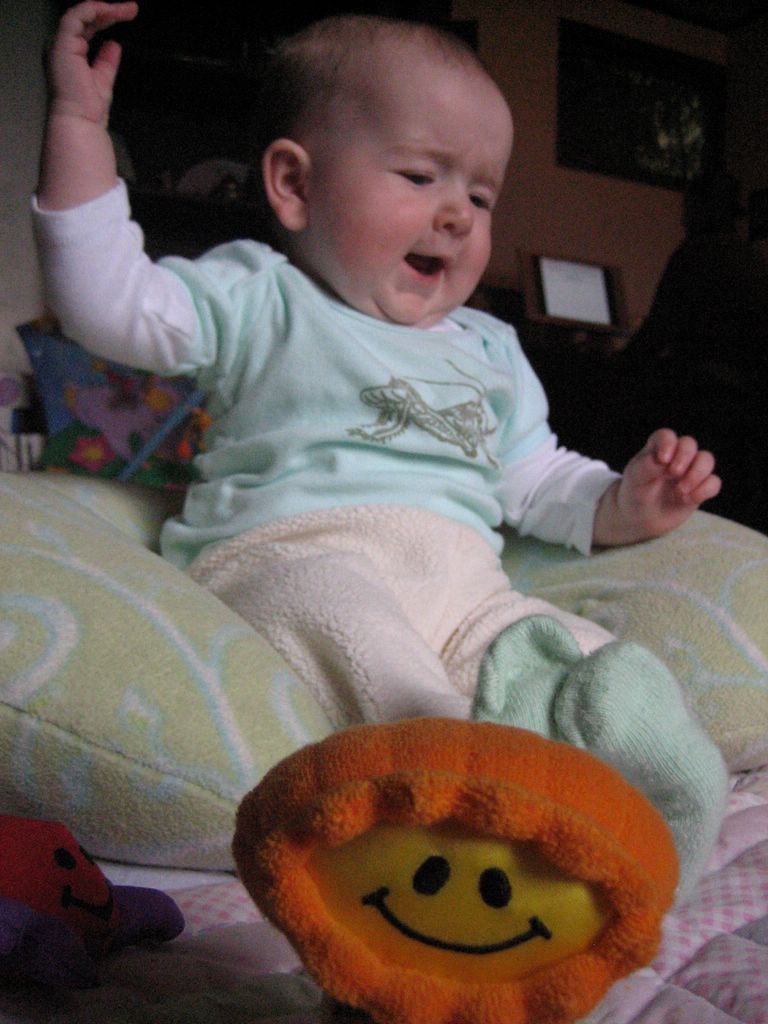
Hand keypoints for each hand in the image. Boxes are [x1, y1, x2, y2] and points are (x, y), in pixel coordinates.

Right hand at [47, 1, 137, 126]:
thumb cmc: (89, 108)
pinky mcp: (62, 44)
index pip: (87, 28)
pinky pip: (75, 18)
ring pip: (81, 15)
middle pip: (85, 19)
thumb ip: (107, 61)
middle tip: (131, 8)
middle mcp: (62, 47)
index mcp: (70, 54)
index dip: (106, 19)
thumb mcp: (104, 79)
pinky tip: (110, 11)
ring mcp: (60, 44)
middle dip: (109, 11)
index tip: (127, 15)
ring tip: (127, 9)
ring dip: (104, 8)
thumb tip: (114, 44)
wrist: (80, 121)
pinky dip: (93, 10)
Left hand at [593, 428, 720, 545]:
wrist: (640, 518)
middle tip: (673, 473)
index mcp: (657, 449)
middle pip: (689, 444)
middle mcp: (676, 456)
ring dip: (697, 473)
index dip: (668, 443)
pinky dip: (704, 490)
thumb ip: (647, 465)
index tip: (662, 460)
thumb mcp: (635, 478)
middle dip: (684, 457)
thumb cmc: (635, 492)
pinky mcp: (700, 488)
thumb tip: (662, 459)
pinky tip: (687, 499)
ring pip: (707, 459)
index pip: (666, 436)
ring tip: (681, 490)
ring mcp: (690, 471)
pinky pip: (713, 482)